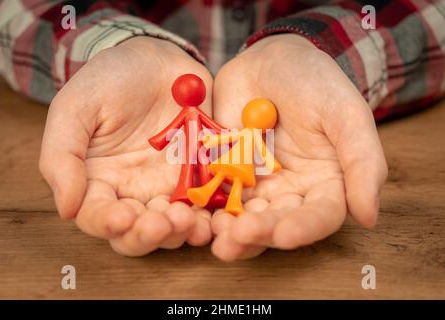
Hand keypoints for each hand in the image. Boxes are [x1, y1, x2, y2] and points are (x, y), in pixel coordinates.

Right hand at [39, 37, 212, 255]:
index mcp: (98, 181)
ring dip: (180, 231)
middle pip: (137, 234)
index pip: (97, 217)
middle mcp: (133, 192)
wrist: (158, 61)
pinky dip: (208, 216)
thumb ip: (62, 156)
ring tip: (188, 219)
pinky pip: (205, 206)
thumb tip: (66, 208)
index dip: (108, 224)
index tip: (122, 218)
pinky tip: (211, 218)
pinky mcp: (199, 178)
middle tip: (161, 223)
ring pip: (173, 227)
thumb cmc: (110, 81)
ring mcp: (168, 187)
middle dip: (148, 235)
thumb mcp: (75, 108)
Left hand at [211, 34, 387, 260]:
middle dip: (259, 233)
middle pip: (277, 223)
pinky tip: (193, 214)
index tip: (285, 234)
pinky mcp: (225, 173)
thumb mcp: (346, 114)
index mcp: (325, 184)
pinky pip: (214, 194)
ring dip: (229, 230)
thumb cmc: (316, 83)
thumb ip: (362, 162)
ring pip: (243, 217)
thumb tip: (369, 217)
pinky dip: (205, 206)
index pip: (320, 215)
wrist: (271, 60)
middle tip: (237, 237)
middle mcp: (290, 192)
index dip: (304, 228)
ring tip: (215, 236)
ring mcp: (255, 185)